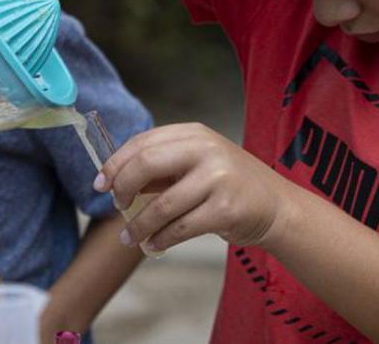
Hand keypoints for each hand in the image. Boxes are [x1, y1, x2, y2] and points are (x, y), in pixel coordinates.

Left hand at [96, 123, 298, 251]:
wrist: (276, 205)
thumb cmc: (229, 184)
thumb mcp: (198, 162)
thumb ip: (162, 166)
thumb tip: (115, 181)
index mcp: (194, 133)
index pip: (142, 142)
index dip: (115, 164)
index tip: (101, 184)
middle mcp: (206, 150)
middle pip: (146, 164)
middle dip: (123, 189)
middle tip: (118, 206)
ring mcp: (217, 179)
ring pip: (161, 205)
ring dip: (139, 225)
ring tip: (131, 237)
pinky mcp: (225, 210)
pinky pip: (178, 229)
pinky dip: (160, 240)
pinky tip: (153, 245)